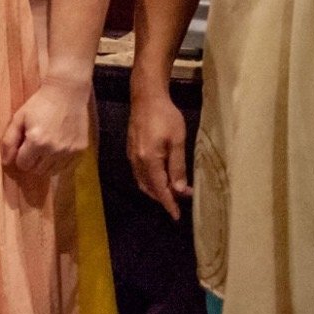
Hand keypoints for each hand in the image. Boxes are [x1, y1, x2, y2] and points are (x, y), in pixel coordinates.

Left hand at [1, 76, 90, 183]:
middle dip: (32, 160)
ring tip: (46, 146)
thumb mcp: (19, 118)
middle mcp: (54, 150)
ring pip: (52, 172)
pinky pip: (66, 168)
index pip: (23, 164)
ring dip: (46, 163)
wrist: (67, 93)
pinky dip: (60, 162)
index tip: (24, 145)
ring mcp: (69, 152)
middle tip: (34, 145)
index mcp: (37, 142)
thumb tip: (5, 162)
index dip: (21, 156)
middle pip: (37, 170)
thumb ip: (9, 141)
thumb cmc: (40, 104)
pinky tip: (58, 147)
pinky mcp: (80, 151)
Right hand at [127, 88, 192, 220]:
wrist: (146, 97)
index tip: (177, 216)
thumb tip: (178, 190)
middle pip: (149, 187)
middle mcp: (137, 161)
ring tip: (174, 189)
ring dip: (157, 189)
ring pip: (143, 181)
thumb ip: (177, 167)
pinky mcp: (131, 149)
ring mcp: (132, 155)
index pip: (159, 189)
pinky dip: (150, 180)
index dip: (168, 204)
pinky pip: (139, 172)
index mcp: (149, 160)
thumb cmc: (165, 116)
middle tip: (182, 199)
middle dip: (164, 197)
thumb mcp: (177, 141)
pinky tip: (161, 176)